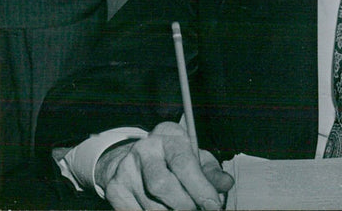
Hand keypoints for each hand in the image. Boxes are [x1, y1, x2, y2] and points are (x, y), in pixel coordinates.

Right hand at [96, 122, 233, 209]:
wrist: (135, 158)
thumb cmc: (174, 159)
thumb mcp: (195, 158)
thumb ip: (211, 172)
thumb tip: (226, 184)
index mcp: (168, 137)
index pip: (183, 163)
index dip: (200, 187)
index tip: (213, 205)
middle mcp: (144, 150)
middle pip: (162, 185)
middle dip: (185, 205)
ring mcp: (126, 169)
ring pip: (150, 205)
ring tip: (184, 210)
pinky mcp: (115, 189)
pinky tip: (165, 210)